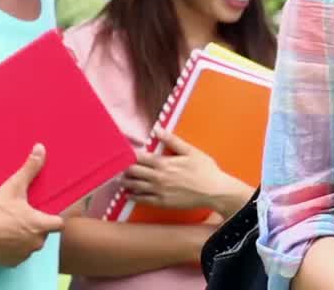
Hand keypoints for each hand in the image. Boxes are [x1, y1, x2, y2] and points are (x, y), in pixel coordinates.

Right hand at [0, 144, 63, 267]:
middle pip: (43, 235)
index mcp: (40, 225)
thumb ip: (30, 168)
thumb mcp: (14, 186)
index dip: (53, 218)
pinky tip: (1, 238)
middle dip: (35, 227)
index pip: (59, 224)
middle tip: (21, 217)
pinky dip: (11, 249)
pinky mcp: (7, 262)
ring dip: (23, 239)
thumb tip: (41, 148)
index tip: (45, 213)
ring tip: (9, 227)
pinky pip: (15, 256)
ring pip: (29, 246)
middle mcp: (34, 243)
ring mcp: (21, 254)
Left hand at [121, 128, 247, 213]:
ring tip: (121, 180)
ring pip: (135, 186)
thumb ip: (172, 140)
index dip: (129, 156)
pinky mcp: (162, 203)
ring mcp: (159, 191)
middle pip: (133, 172)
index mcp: (164, 163)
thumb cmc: (205, 170)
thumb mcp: (191, 151)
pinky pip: (142, 200)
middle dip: (124, 169)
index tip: (123, 154)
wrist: (214, 191)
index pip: (139, 158)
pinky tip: (129, 195)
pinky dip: (133, 197)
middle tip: (119, 167)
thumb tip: (158, 129)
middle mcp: (158, 177)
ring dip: (125, 182)